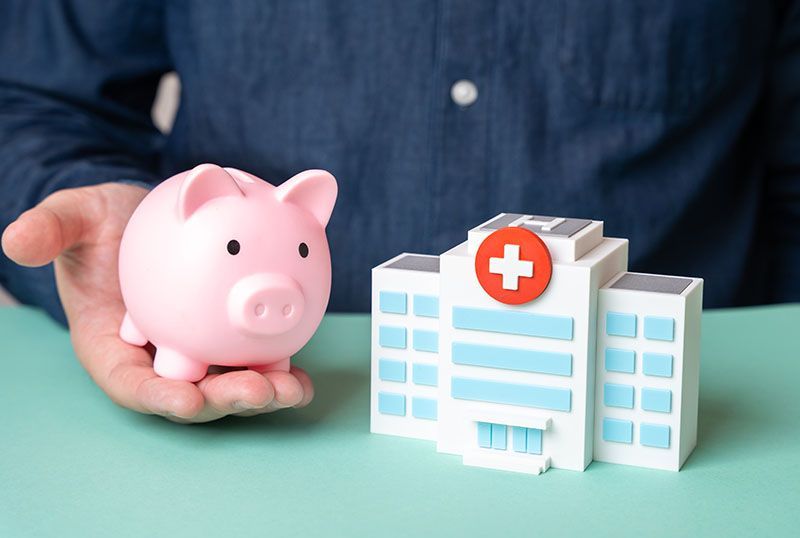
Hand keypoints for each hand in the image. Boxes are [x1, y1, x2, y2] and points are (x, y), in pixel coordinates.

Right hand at [1, 183, 312, 421]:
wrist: (149, 217)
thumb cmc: (105, 225)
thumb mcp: (77, 218)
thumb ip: (52, 229)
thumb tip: (14, 239)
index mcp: (115, 347)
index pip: (132, 383)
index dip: (158, 398)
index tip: (185, 402)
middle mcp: (159, 357)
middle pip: (191, 392)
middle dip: (224, 401)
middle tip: (259, 392)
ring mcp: (197, 349)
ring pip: (229, 380)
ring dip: (263, 392)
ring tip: (293, 388)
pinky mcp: (227, 334)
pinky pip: (255, 354)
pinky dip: (279, 365)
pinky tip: (303, 368)